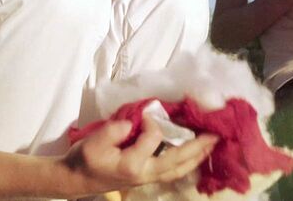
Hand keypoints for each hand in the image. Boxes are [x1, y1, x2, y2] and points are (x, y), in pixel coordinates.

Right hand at [64, 116, 217, 195]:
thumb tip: (137, 121)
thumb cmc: (84, 159)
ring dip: (197, 156)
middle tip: (217, 133)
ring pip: (179, 169)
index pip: (154, 139)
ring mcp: (148, 177)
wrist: (76, 179)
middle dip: (198, 147)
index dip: (154, 122)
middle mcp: (145, 173)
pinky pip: (173, 171)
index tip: (146, 112)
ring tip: (213, 143)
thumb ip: (115, 130)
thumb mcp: (94, 142)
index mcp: (133, 164)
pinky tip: (196, 155)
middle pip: (178, 161)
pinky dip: (188, 163)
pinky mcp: (147, 177)